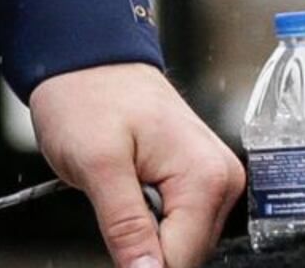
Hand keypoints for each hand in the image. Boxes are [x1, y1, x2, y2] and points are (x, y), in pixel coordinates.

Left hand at [29, 61, 244, 267]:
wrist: (83, 57)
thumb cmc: (87, 93)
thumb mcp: (96, 163)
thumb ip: (125, 225)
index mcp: (206, 176)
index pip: (183, 259)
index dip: (143, 265)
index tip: (117, 248)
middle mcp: (220, 178)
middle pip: (185, 252)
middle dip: (144, 243)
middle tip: (112, 203)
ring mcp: (212, 178)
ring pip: (180, 239)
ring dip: (145, 228)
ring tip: (120, 187)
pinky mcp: (197, 178)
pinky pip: (177, 220)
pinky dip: (148, 215)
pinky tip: (129, 187)